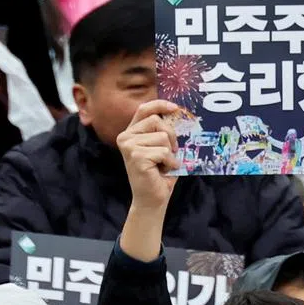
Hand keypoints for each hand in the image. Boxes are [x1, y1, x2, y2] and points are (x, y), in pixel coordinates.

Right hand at [117, 100, 181, 214]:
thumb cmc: (159, 174)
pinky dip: (170, 162)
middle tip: (171, 152)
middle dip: (171, 136)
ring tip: (163, 164)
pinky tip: (163, 171)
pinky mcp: (136, 157)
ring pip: (163, 137)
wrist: (152, 199)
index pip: (144, 109)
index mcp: (131, 132)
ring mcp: (129, 147)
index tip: (175, 108)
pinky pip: (164, 151)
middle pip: (157, 121)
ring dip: (170, 153)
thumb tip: (177, 113)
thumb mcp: (161, 147)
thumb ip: (163, 131)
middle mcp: (125, 137)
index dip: (159, 105)